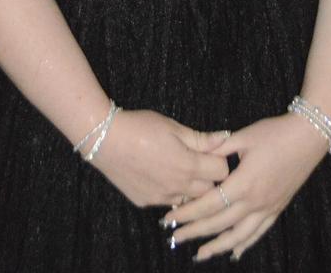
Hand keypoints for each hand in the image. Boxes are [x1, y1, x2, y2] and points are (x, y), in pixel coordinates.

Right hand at [91, 108, 230, 207]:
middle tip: (200, 162)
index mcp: (188, 165)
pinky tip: (161, 177)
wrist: (105, 140)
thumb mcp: (173, 127)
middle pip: (209, 191)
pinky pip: (168, 203)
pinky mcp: (146, 202)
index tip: (214, 152)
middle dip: (210, 178)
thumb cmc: (141, 127)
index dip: (220, 160)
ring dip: (191, 189)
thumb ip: (201, 139)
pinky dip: (172, 193)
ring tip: (180, 170)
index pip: (222, 172)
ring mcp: (161, 198)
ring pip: (189, 200)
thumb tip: (225, 138)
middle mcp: (178, 187)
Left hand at [159, 113, 328, 261]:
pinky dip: (244, 245)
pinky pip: (258, 233)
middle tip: (175, 238)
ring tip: (199, 254)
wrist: (308, 138)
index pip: (208, 204)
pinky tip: (233, 253)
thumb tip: (198, 152)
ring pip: (238, 236)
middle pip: (219, 224)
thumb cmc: (275, 133)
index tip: (171, 218)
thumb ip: (220, 147)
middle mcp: (254, 201)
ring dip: (217, 246)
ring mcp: (267, 208)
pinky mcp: (277, 209)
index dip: (188, 213)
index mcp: (243, 183)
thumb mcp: (245, 136)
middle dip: (195, 232)